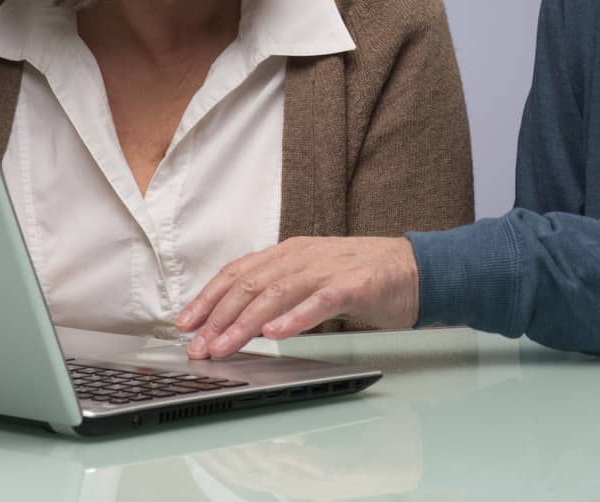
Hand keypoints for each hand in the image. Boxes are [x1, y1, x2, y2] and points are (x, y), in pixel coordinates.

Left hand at [176, 236, 419, 357]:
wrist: (416, 269)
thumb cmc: (362, 278)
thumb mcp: (313, 280)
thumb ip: (281, 293)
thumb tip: (239, 321)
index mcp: (290, 252)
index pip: (238, 273)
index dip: (208, 298)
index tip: (184, 324)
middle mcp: (303, 256)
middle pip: (250, 284)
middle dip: (217, 317)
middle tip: (196, 347)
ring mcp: (328, 268)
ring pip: (276, 294)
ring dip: (244, 323)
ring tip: (223, 347)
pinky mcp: (354, 284)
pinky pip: (319, 301)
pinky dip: (294, 318)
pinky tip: (276, 335)